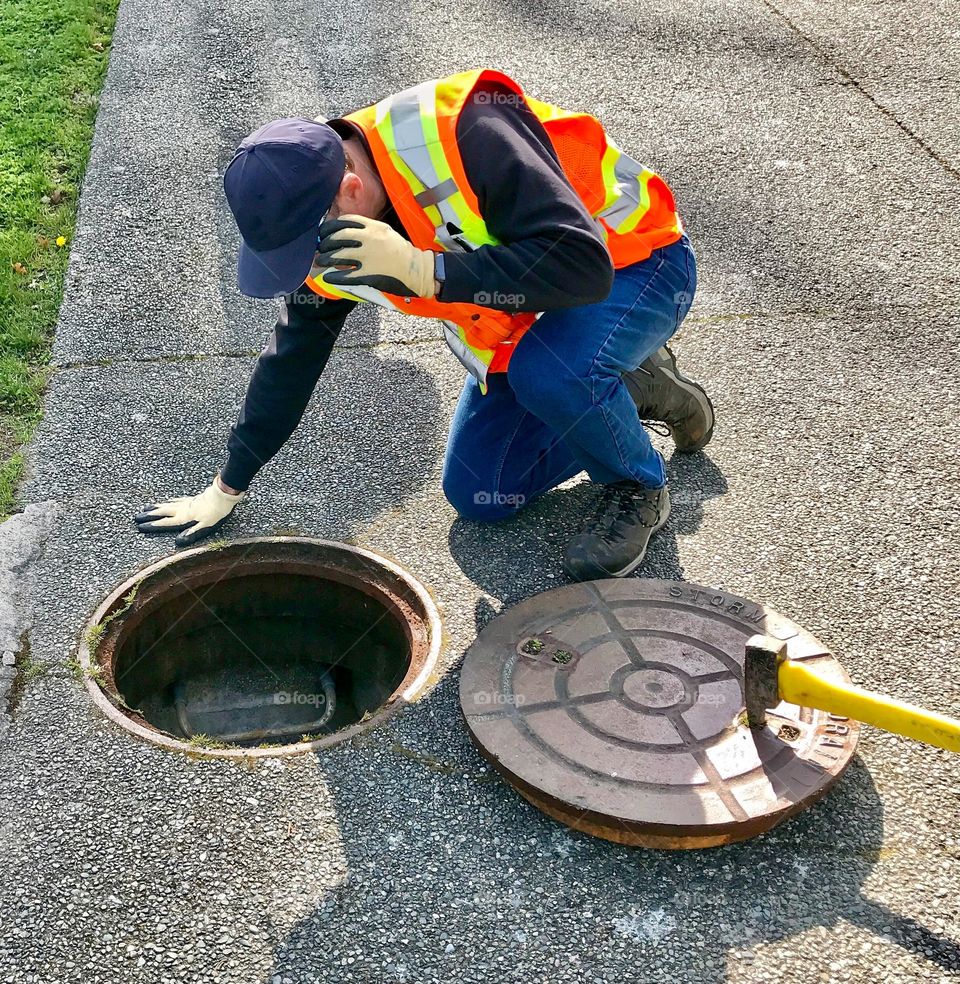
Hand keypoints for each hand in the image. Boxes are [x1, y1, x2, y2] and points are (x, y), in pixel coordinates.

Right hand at [134, 476, 244, 546]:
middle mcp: (182, 510)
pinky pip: (175, 500)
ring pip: (167, 505)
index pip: (165, 523)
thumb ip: (191, 533)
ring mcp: (186, 503)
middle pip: (162, 513)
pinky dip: (168, 501)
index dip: (152, 525)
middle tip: (136, 517)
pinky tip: (166, 501)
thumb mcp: (206, 527)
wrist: (222, 496)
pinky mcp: (191, 499)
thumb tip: (177, 541)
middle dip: (148, 516)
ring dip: (155, 507)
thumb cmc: (216, 513)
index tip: (139, 527)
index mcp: (184, 518)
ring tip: (145, 508)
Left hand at [316, 214, 435, 297]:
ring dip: (325, 259)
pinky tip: (328, 278)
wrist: (419, 269)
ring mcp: (368, 257)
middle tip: (321, 248)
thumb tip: (348, 234)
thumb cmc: (402, 253)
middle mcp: (369, 239)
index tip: (324, 231)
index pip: (345, 221)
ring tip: (320, 262)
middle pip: (338, 237)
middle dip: (325, 243)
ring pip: (338, 256)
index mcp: (373, 227)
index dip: (331, 227)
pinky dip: (333, 277)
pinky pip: (344, 275)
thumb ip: (368, 231)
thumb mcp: (386, 233)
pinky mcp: (368, 275)